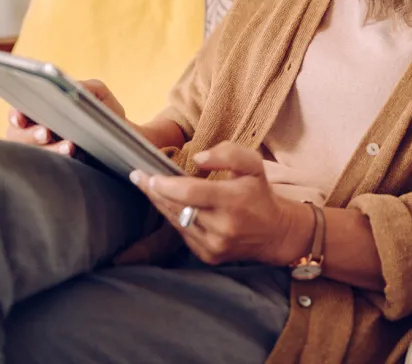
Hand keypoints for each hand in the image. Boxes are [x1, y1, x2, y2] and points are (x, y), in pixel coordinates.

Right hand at [4, 78, 125, 157]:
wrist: (126, 139)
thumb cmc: (105, 112)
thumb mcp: (98, 94)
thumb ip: (87, 87)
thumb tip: (75, 88)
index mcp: (41, 110)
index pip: (18, 113)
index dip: (15, 115)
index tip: (20, 118)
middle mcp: (37, 132)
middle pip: (19, 136)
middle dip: (31, 135)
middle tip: (46, 133)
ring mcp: (46, 152)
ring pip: (34, 155)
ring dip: (50, 150)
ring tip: (69, 147)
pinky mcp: (59, 169)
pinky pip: (50, 170)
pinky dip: (61, 164)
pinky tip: (77, 158)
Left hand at [131, 141, 311, 266]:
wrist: (274, 233)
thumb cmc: (259, 193)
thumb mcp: (253, 165)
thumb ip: (228, 154)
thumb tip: (198, 159)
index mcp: (233, 201)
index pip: (190, 193)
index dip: (165, 185)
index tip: (147, 174)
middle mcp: (222, 227)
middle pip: (177, 208)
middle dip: (154, 191)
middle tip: (138, 176)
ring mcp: (214, 245)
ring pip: (177, 221)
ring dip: (161, 204)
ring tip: (148, 187)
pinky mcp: (208, 256)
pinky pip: (184, 234)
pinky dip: (175, 218)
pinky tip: (169, 205)